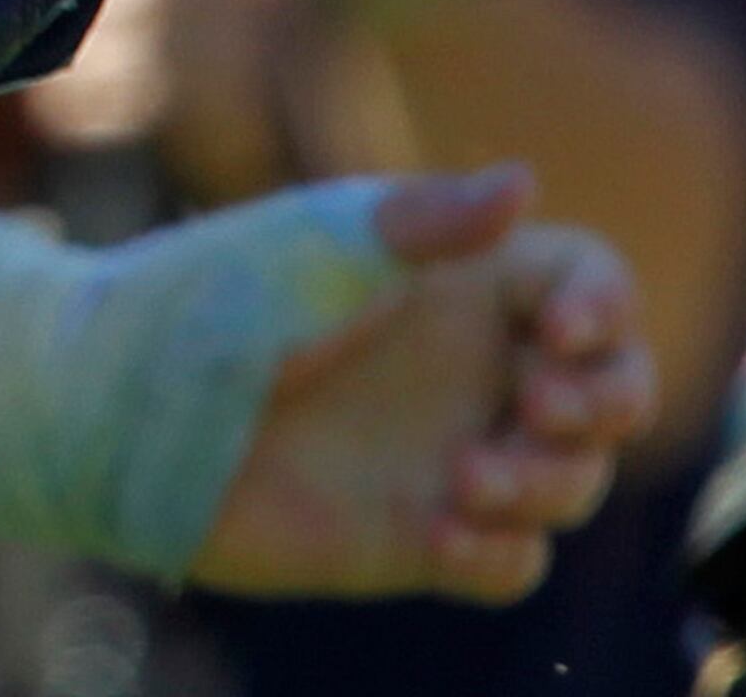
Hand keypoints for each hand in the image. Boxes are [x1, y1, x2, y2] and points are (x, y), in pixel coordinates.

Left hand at [197, 170, 655, 603]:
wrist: (132, 413)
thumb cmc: (222, 298)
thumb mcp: (327, 243)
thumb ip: (427, 221)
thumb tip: (524, 182)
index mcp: (465, 280)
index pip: (589, 285)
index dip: (605, 306)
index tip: (564, 326)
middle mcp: (475, 368)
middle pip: (613, 390)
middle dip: (609, 401)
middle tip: (538, 402)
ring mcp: (453, 454)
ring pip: (570, 482)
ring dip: (550, 482)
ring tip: (468, 474)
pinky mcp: (418, 537)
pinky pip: (510, 563)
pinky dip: (502, 554)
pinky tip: (444, 530)